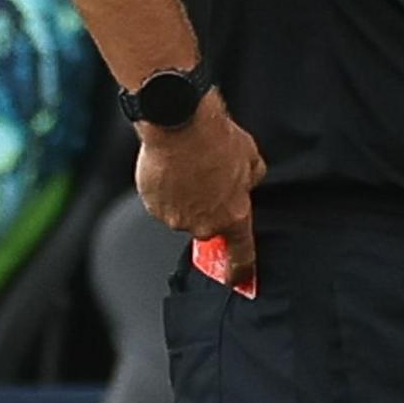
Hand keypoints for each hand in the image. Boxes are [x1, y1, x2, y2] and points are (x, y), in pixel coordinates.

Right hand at [136, 88, 265, 288]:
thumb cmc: (216, 139)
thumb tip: (247, 182)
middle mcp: (203, 223)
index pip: (241, 253)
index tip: (236, 279)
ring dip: (187, 197)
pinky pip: (161, 204)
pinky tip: (173, 169)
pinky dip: (166, 190)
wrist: (179, 124)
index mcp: (233, 215)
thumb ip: (251, 178)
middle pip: (207, 226)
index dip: (240, 268)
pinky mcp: (152, 206)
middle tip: (208, 180)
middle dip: (209, 208)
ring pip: (183, 213)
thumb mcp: (251, 157)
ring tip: (190, 168)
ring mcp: (175, 217)